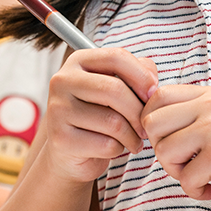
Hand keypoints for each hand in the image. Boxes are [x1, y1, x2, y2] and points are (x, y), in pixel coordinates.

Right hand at [33, 48, 159, 183]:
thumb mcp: (116, 88)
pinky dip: (119, 149)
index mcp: (77, 61)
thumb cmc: (98, 116)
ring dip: (132, 135)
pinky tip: (116, 148)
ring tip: (134, 140)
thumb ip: (136, 73)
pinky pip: (106, 144)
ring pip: (113, 121)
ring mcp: (58, 110)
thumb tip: (152, 80)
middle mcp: (62, 81)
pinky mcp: (61, 139)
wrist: (71, 152)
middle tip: (146, 126)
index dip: (142, 76)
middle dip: (139, 111)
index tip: (153, 94)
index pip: (116, 57)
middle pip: (115, 90)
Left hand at [141, 84, 210, 207]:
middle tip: (183, 164)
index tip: (168, 142)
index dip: (153, 122)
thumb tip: (151, 121)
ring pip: (163, 151)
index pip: (158, 96)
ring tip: (199, 177)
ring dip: (176, 172)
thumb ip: (197, 113)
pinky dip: (194, 191)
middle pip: (153, 123)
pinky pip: (184, 178)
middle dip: (161, 149)